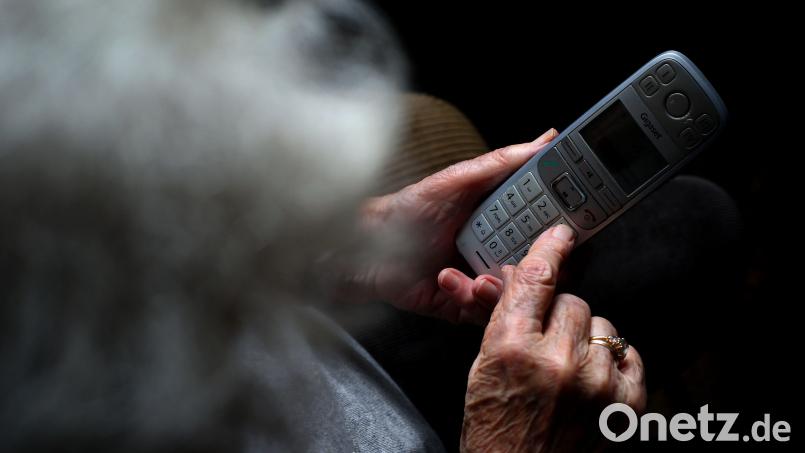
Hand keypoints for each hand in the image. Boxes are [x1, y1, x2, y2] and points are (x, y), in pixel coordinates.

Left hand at [352, 129, 557, 323]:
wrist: (366, 250)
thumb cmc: (408, 210)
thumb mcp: (457, 180)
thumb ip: (502, 162)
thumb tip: (545, 139)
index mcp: (503, 220)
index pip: (546, 227)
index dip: (562, 231)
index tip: (570, 231)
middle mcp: (497, 251)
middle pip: (538, 266)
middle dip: (536, 266)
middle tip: (520, 259)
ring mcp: (481, 280)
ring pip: (516, 293)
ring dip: (500, 284)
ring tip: (480, 274)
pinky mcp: (464, 305)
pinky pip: (485, 312)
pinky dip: (471, 297)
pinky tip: (450, 279)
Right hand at [461, 224, 645, 451]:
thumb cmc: (494, 429)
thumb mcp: (482, 368)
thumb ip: (501, 317)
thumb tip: (510, 276)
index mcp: (512, 349)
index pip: (536, 278)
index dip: (549, 249)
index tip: (560, 235)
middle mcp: (557, 362)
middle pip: (572, 300)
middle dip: (557, 314)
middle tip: (544, 341)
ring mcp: (596, 384)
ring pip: (601, 325)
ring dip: (583, 339)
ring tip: (565, 369)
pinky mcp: (624, 404)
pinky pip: (628, 352)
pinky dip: (611, 360)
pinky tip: (591, 378)